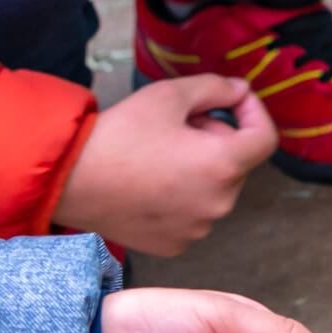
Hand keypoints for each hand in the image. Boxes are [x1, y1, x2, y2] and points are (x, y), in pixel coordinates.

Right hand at [51, 76, 275, 255]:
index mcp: (223, 166)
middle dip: (216, 138)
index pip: (265, 138)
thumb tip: (240, 91)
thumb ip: (216, 88)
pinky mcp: (174, 244)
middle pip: (236, 162)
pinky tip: (149, 183)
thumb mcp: (169, 95)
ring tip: (159, 154)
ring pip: (214, 188)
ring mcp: (196, 229)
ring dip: (200, 168)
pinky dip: (182, 196)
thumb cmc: (117, 136)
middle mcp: (218, 204)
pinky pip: (193, 213)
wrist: (66, 180)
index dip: (255, 113)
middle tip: (177, 125)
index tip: (235, 101)